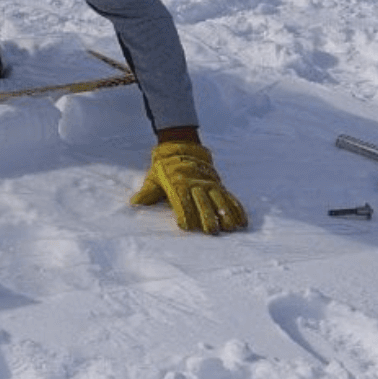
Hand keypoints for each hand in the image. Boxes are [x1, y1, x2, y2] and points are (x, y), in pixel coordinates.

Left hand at [129, 140, 247, 232]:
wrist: (181, 147)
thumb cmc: (165, 167)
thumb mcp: (154, 177)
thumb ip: (148, 192)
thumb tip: (134, 203)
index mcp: (178, 183)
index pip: (181, 200)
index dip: (184, 212)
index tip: (185, 226)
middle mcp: (195, 184)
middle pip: (203, 202)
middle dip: (207, 216)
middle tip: (212, 231)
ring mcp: (209, 184)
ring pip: (219, 199)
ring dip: (226, 214)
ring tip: (231, 228)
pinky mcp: (218, 184)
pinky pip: (229, 197)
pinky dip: (236, 208)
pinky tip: (242, 221)